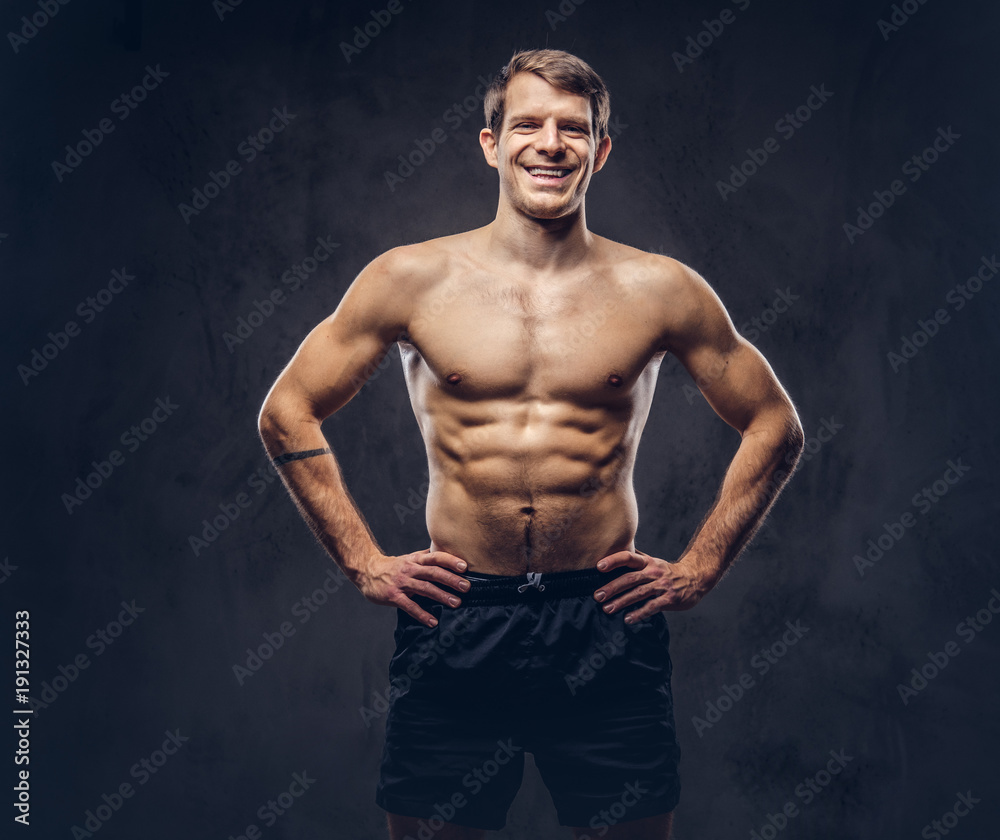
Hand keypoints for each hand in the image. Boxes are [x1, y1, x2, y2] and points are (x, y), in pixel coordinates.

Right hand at [355, 548, 469, 627]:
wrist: (367, 570)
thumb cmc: (394, 566)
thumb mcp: (411, 558)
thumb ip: (427, 558)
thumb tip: (448, 555)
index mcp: (416, 559)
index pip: (435, 557)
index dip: (450, 560)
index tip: (464, 566)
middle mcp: (410, 569)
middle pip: (433, 572)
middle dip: (451, 579)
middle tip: (466, 587)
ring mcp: (402, 582)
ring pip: (424, 588)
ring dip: (441, 596)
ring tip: (456, 603)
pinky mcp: (393, 596)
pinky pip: (409, 606)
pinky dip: (422, 614)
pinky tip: (432, 621)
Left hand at [593, 549, 719, 622]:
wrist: (695, 577)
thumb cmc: (668, 571)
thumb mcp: (652, 561)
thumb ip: (635, 560)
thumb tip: (613, 555)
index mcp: (648, 562)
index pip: (628, 557)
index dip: (613, 560)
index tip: (598, 566)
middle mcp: (654, 572)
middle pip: (630, 578)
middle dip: (612, 587)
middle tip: (597, 596)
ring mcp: (662, 586)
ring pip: (638, 593)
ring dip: (621, 602)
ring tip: (607, 609)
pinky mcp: (669, 599)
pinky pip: (652, 607)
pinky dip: (639, 613)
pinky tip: (628, 619)